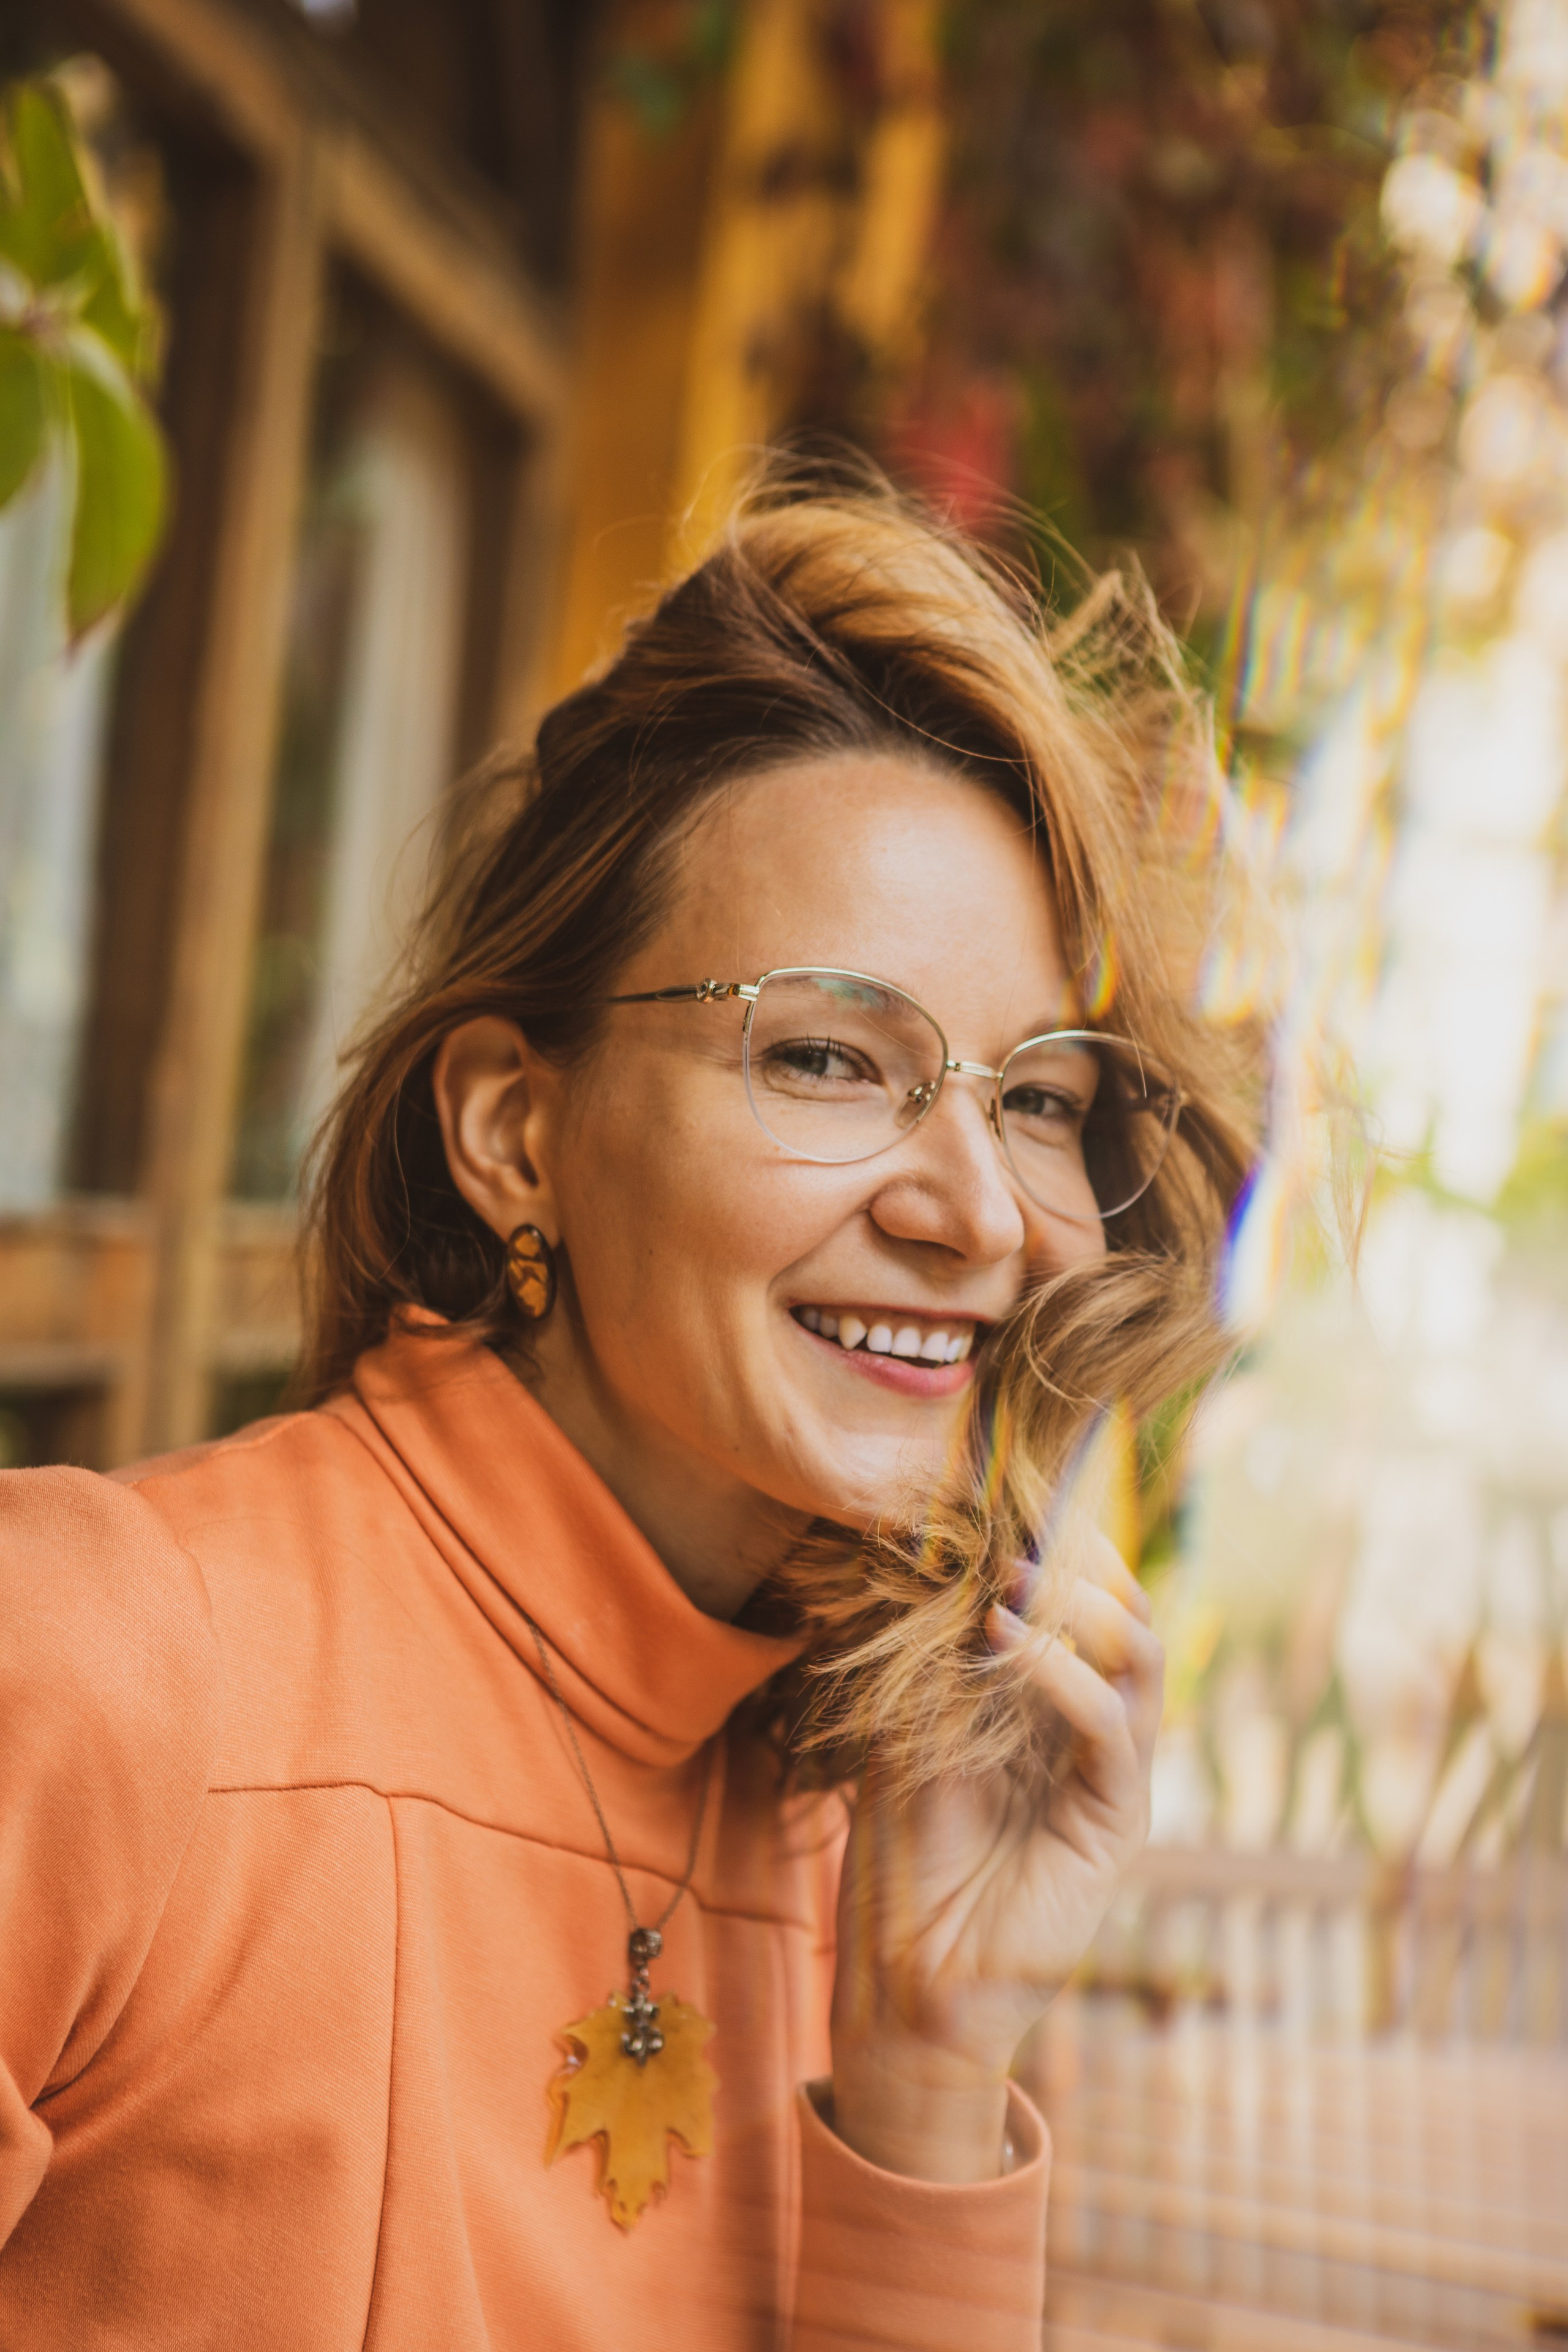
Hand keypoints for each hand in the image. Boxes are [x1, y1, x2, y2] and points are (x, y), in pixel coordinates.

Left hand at [826, 1534, 1162, 2181]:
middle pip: (1126, 1615)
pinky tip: (1009, 1641)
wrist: (910, 1983)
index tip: (1004, 1494)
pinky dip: (1067, 1674)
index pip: (1079, 1603)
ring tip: (1016, 1575)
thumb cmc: (901, 1863)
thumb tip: (924, 1557)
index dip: (1055, 1545)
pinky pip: (1114, 1731)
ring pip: (1138, 1658)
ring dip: (1081, 1604)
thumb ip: (930, 1660)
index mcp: (1049, 1707)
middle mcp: (1092, 1733)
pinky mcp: (1116, 1824)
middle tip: (1026, 1521)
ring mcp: (1111, 1776)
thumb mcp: (905, 1732)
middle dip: (1082, 1558)